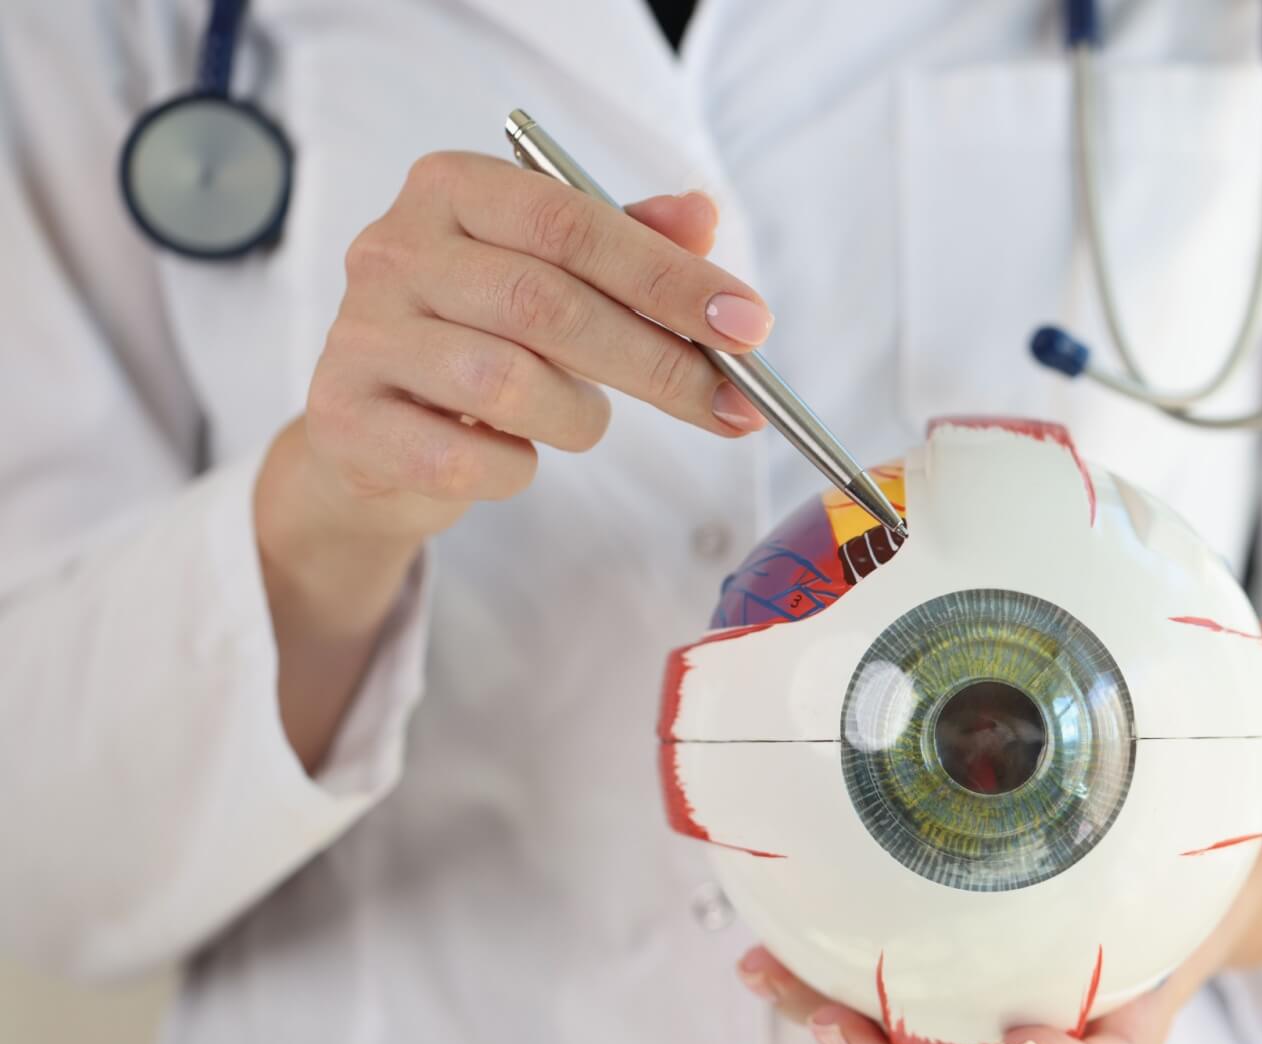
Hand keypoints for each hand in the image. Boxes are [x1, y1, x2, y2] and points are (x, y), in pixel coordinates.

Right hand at [257, 153, 769, 770]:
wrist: (372, 430)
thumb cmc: (481, 334)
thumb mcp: (553, 274)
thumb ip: (626, 242)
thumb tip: (703, 217)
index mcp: (451, 189)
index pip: (572, 222)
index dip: (669, 278)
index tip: (750, 325)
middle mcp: (392, 249)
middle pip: (546, 304)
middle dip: (658, 363)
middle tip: (730, 405)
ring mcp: (359, 336)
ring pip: (507, 384)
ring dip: (578, 417)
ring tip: (581, 419)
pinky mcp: (344, 421)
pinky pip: (466, 459)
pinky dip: (515, 469)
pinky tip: (515, 455)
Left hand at [735, 614, 1261, 1043]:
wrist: (1203, 891)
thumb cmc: (1225, 845)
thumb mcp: (1260, 785)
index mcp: (1145, 979)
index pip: (1116, 1039)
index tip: (1028, 1039)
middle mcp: (1069, 1007)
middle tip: (842, 1023)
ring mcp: (1007, 1004)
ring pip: (921, 1042)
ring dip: (844, 1025)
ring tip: (773, 978)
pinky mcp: (960, 985)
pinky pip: (889, 997)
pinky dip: (826, 982)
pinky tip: (764, 949)